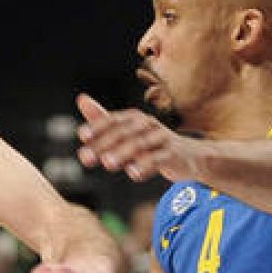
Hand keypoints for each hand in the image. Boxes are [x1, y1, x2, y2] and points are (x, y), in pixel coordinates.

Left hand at [75, 94, 196, 182]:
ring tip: (107, 163)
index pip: (114, 120)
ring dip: (122, 153)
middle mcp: (148, 124)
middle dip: (103, 144)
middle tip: (86, 157)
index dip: (97, 126)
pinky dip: (146, 165)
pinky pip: (159, 158)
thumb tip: (81, 99)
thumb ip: (104, 119)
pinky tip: (133, 173)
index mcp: (135, 119)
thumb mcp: (127, 132)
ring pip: (140, 143)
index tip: (82, 136)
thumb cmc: (153, 145)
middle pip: (124, 132)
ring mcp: (162, 138)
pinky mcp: (173, 154)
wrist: (190, 157)